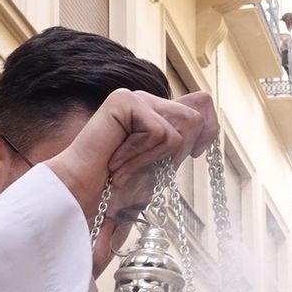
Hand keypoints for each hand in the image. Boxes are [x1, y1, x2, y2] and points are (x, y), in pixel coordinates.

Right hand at [46, 91, 217, 218]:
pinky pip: (160, 133)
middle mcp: (148, 100)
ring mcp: (135, 97)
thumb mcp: (160, 165)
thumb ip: (182, 141)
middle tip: (145, 168)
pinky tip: (117, 162)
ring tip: (128, 167)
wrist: (84, 193)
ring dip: (156, 159)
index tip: (192, 154)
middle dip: (177, 153)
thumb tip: (205, 114)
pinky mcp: (125, 101)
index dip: (208, 130)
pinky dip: (142, 157)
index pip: (202, 104)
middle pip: (197, 117)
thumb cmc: (118, 186)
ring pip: (180, 129)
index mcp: (158, 112)